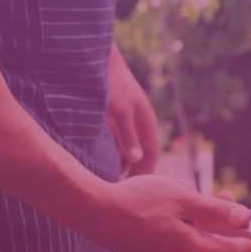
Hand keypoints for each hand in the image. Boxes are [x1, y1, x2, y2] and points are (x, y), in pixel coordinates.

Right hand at [92, 175, 250, 251]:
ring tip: (190, 193)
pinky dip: (181, 223)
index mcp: (191, 251)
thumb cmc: (138, 202)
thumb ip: (216, 212)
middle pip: (210, 242)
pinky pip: (174, 239)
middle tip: (225, 196)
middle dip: (220, 220)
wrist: (93, 211)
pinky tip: (171, 204)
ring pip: (191, 238)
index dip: (246, 241)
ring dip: (198, 218)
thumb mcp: (183, 200)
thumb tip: (245, 219)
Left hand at [105, 46, 160, 177]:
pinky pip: (121, 140)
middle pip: (143, 152)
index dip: (146, 172)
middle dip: (137, 171)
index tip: (137, 190)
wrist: (98, 61)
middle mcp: (140, 121)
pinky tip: (107, 162)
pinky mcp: (116, 115)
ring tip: (117, 181)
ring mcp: (129, 118)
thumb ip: (128, 137)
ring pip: (131, 147)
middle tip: (126, 191)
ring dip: (126, 163)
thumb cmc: (111, 86)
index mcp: (146, 121)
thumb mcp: (119, 113)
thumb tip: (137, 160)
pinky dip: (117, 153)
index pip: (151, 154)